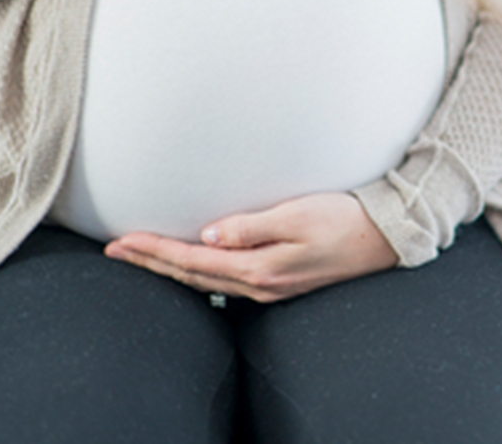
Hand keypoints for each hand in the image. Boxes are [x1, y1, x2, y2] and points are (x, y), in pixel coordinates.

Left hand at [105, 193, 399, 301]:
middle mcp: (260, 283)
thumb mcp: (298, 215)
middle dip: (151, 262)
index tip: (121, 241)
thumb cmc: (345, 219)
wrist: (386, 237)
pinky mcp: (280, 280)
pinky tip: (191, 264)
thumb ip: (250, 226)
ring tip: (142, 257)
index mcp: (260, 268)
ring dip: (170, 268)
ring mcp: (271, 286)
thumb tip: (207, 236)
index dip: (154, 251)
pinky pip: (225, 280)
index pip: (192, 261)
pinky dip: (197, 271)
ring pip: (206, 281)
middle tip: (115, 250)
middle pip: (191, 276)